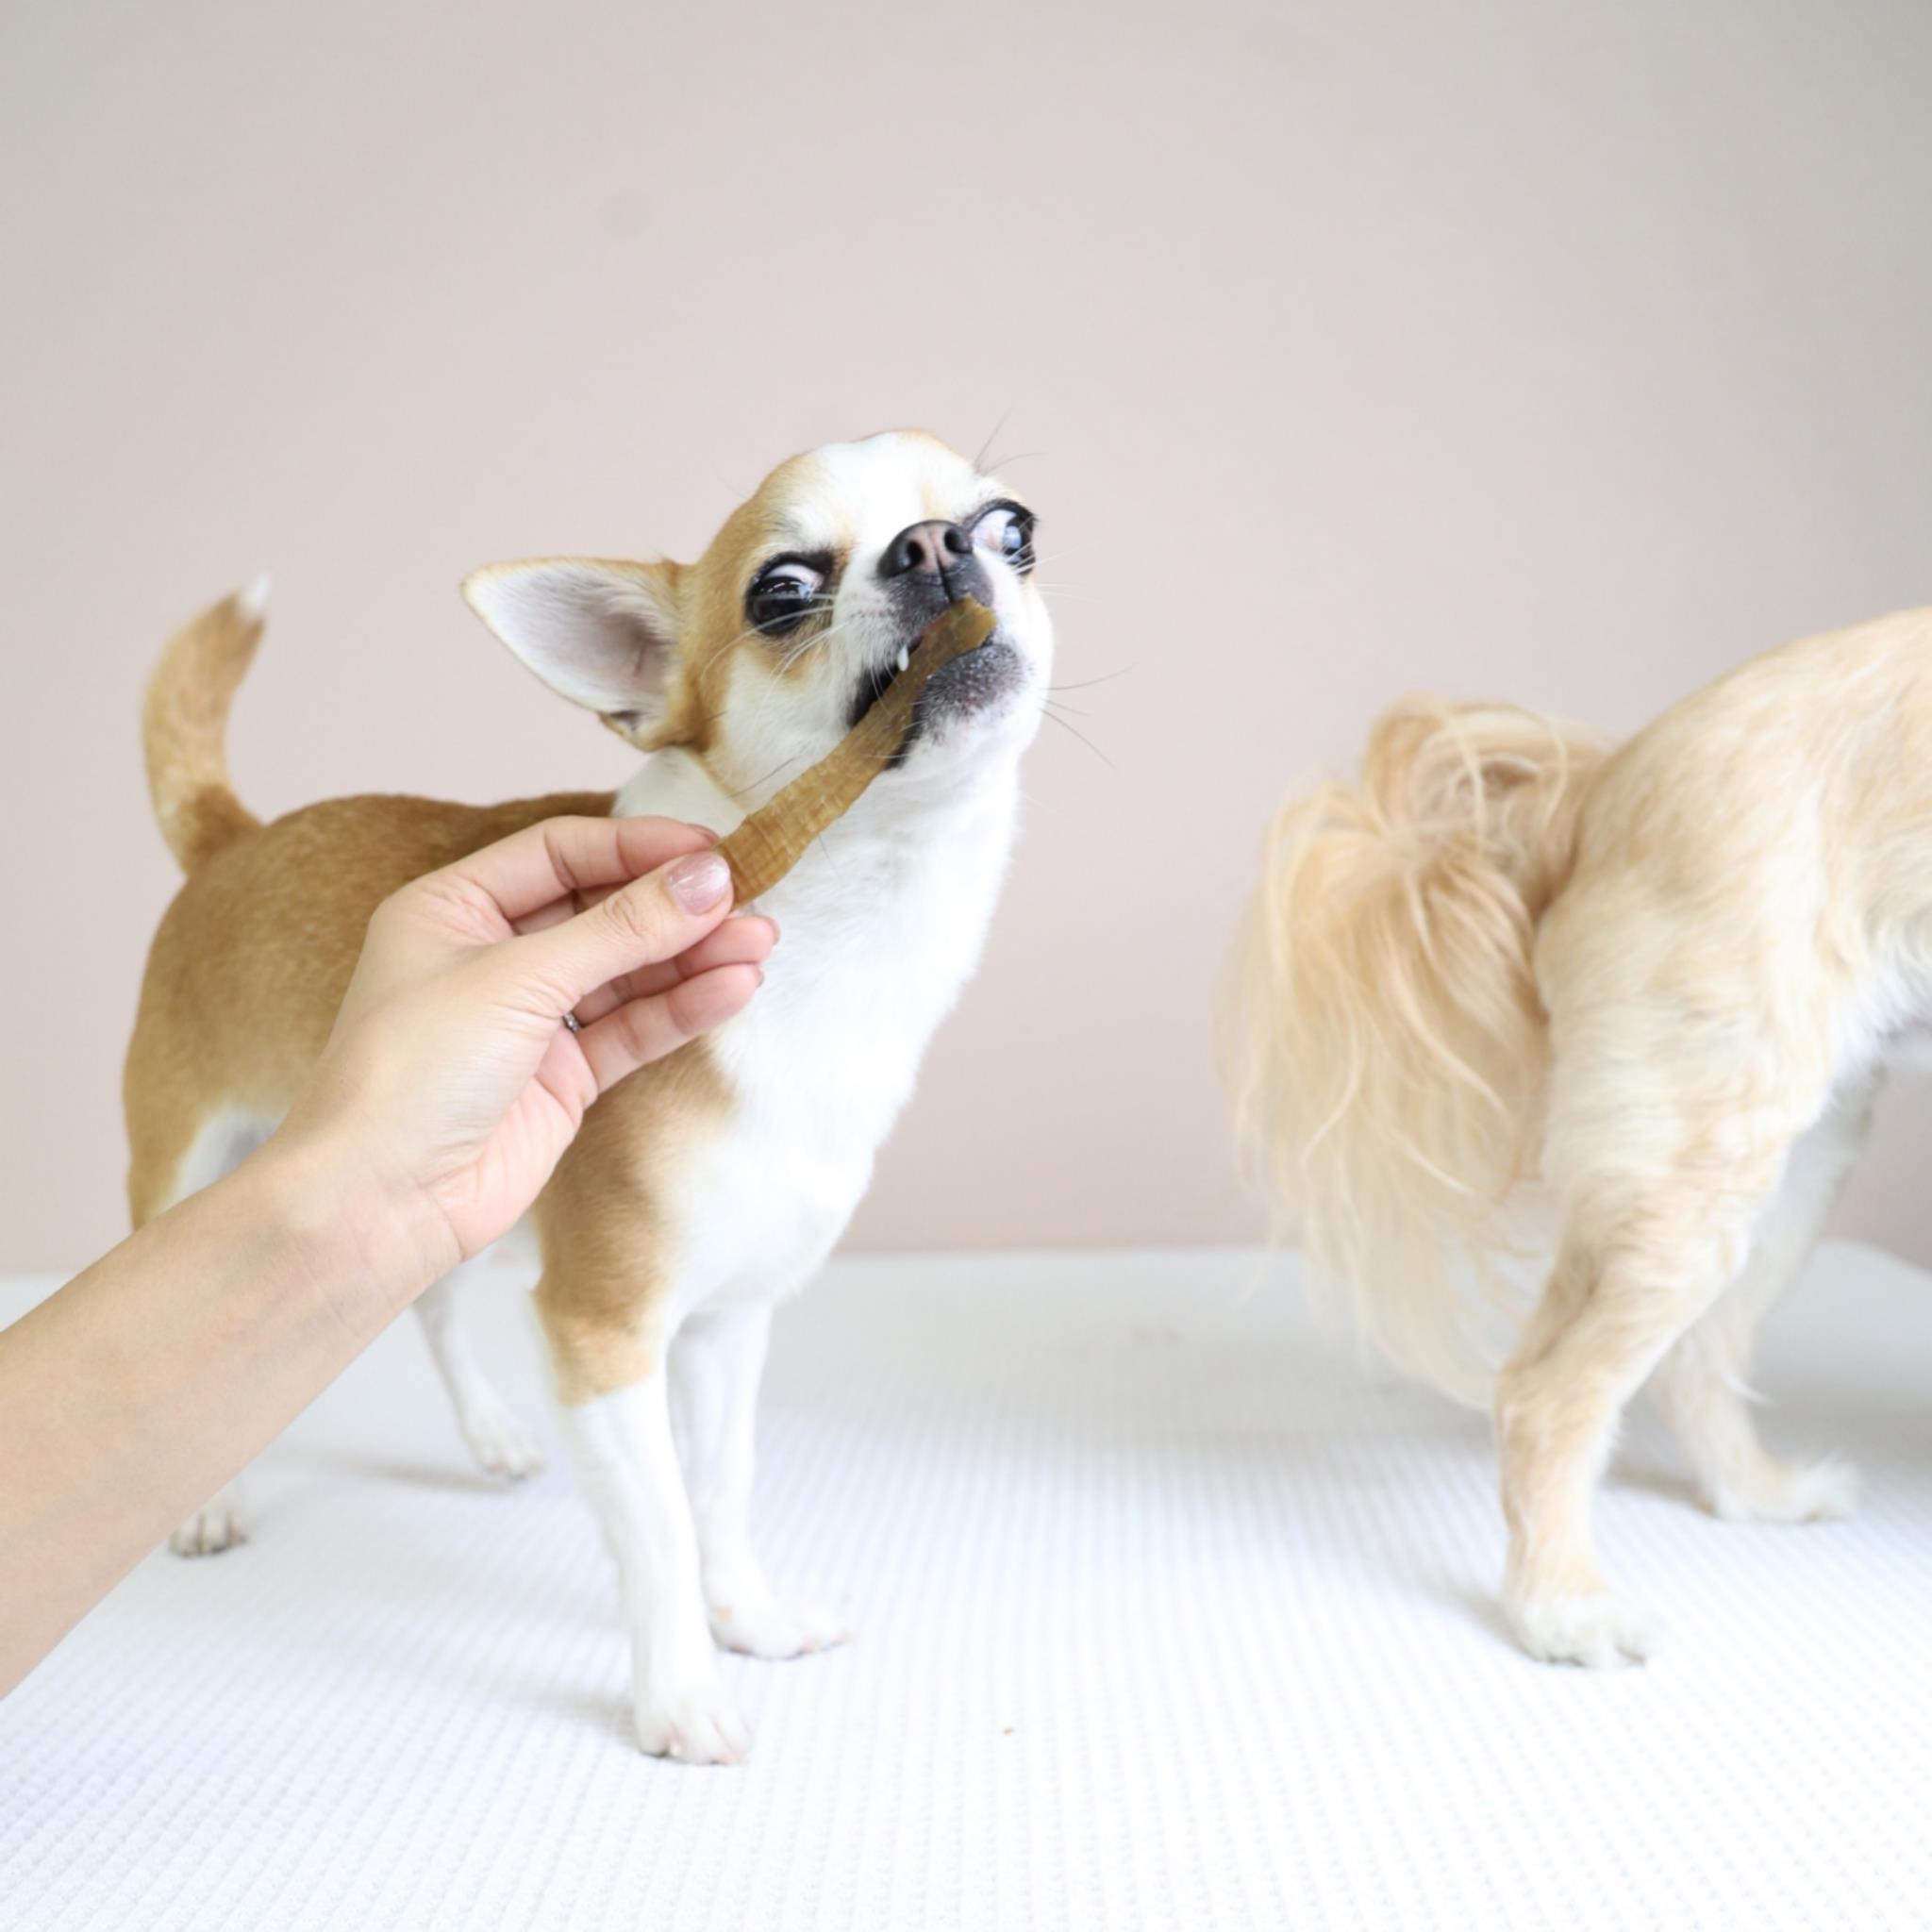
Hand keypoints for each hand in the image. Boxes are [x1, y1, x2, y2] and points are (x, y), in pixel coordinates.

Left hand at [279, 816, 772, 1283]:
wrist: (379, 1203)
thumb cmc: (413, 1071)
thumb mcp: (518, 978)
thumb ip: (621, 928)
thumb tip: (709, 878)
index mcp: (453, 907)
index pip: (560, 853)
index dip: (636, 847)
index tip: (710, 849)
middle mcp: (491, 957)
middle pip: (602, 911)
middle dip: (675, 906)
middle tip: (750, 896)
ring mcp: (529, 1021)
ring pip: (627, 973)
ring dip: (692, 957)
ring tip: (761, 942)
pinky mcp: (561, 1079)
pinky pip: (632, 1029)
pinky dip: (682, 1008)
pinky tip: (733, 988)